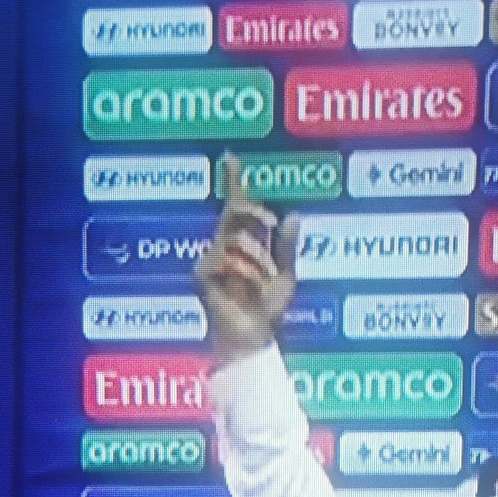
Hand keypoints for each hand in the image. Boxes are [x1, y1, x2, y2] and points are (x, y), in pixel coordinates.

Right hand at [195, 153, 300, 366]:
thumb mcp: (286, 275)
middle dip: (254, 213)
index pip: (236, 206)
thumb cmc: (265, 313)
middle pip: (234, 212)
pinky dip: (246, 270)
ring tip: (265, 279)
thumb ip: (288, 247)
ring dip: (258, 257)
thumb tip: (294, 215)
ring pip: (236, 237)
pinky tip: (251, 286)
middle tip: (271, 221)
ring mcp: (210, 260)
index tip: (231, 157)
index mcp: (241, 244)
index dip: (233, 180)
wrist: (250, 339)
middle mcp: (222, 247)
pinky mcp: (203, 273)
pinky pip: (227, 257)